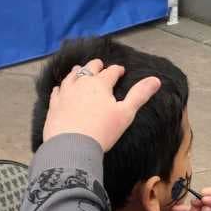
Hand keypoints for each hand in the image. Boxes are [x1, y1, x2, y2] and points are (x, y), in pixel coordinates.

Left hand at [41, 59, 160, 151]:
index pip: (111, 72)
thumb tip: (156, 80)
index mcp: (100, 84)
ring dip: (78, 71)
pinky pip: (57, 91)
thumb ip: (139, 95)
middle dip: (97, 65)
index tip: (121, 70)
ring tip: (79, 69)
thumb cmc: (102, 130)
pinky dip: (61, 87)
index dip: (117, 70)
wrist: (72, 146)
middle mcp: (81, 83)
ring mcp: (66, 92)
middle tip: (100, 65)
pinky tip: (61, 88)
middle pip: (89, 68)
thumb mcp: (126, 113)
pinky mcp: (54, 104)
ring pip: (71, 76)